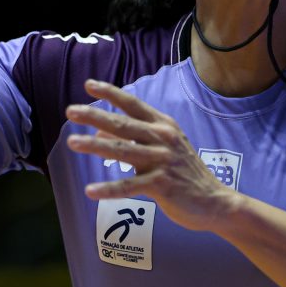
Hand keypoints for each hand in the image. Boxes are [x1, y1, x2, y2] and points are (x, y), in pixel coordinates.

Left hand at [65, 79, 238, 231]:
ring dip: (95, 146)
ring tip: (72, 143)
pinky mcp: (162, 185)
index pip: (133, 105)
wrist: (214, 201)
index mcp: (163, 125)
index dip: (110, 93)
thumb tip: (100, 133)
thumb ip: (134, 139)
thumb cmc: (184, 174)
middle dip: (94, 116)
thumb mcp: (163, 148)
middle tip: (71, 111)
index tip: (88, 85)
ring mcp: (163, 161)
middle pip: (123, 124)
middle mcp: (162, 138)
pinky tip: (90, 191)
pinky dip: (108, 189)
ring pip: (122, 151)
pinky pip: (129, 186)